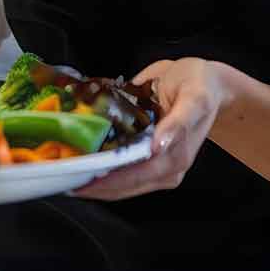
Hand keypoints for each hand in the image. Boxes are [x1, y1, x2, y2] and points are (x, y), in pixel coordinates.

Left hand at [73, 58, 232, 200]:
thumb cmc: (200, 86)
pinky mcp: (150, 161)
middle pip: (124, 186)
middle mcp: (166, 168)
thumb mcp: (194, 97)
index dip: (106, 181)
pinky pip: (123, 173)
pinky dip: (102, 172)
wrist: (209, 84)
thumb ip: (178, 122)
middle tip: (60, 178)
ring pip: (121, 184)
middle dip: (93, 185)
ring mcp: (158, 168)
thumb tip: (159, 147)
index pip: (135, 177)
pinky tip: (81, 166)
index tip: (78, 181)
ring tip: (64, 175)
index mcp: (176, 156)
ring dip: (94, 182)